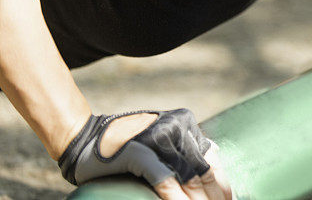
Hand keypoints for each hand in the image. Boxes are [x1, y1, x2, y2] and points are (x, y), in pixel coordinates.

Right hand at [58, 108, 231, 199]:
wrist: (83, 138)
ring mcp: (160, 139)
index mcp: (186, 124)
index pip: (212, 159)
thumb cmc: (123, 146)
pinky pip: (165, 181)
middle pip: (204, 170)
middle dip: (213, 196)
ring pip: (188, 178)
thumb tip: (208, 174)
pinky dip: (175, 198)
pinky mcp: (141, 152)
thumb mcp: (161, 141)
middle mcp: (177, 128)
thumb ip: (183, 152)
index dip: (222, 184)